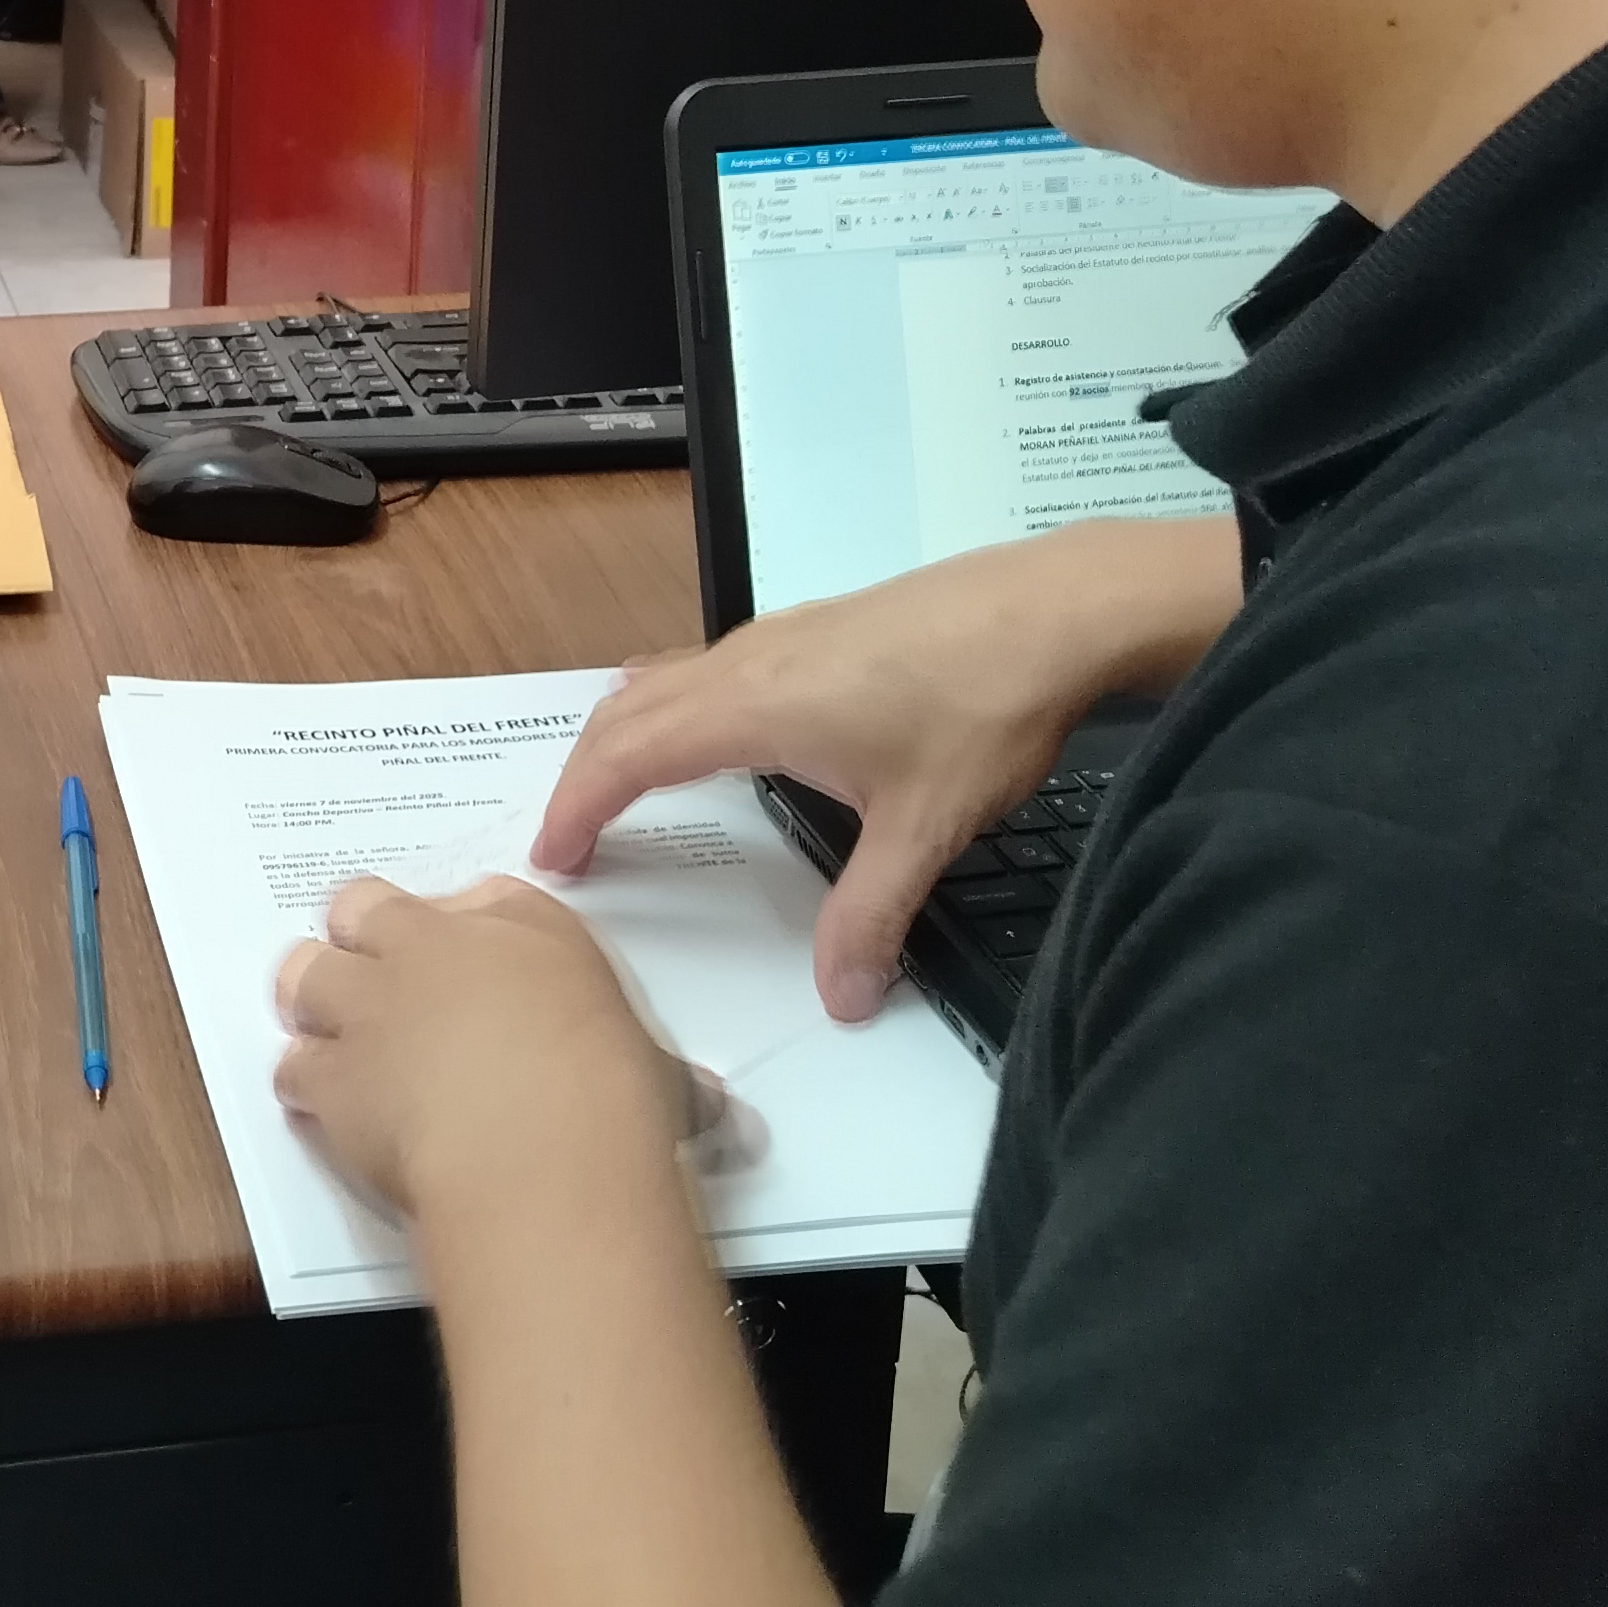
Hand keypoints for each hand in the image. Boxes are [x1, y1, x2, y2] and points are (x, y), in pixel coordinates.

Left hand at [273, 876, 696, 1223]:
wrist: (540, 1148)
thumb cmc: (610, 1096)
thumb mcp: (657, 1073)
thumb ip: (668, 1080)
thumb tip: (715, 1108)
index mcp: (522, 928)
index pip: (481, 896)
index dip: (463, 929)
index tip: (466, 958)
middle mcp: (435, 946)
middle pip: (363, 907)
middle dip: (360, 938)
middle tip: (377, 986)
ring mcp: (371, 1003)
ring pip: (304, 972)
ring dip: (312, 1003)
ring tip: (330, 1036)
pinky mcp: (330, 1069)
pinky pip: (293, 1064)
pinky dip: (306, 1085)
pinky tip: (327, 1109)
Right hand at [532, 515, 1242, 1019]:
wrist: (1054, 608)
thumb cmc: (981, 708)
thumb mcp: (925, 827)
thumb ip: (872, 915)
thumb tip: (841, 999)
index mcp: (751, 706)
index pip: (628, 756)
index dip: (577, 806)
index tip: (553, 858)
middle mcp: (748, 661)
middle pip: (629, 711)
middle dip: (585, 773)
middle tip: (570, 837)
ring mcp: (782, 636)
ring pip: (667, 678)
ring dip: (627, 731)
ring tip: (617, 783)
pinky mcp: (817, 626)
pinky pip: (708, 664)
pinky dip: (673, 703)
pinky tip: (712, 727)